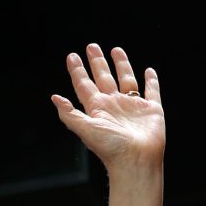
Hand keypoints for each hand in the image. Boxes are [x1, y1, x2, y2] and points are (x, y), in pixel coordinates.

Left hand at [50, 44, 164, 205]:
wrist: (136, 160)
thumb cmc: (111, 148)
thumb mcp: (86, 129)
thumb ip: (70, 114)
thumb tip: (54, 98)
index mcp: (97, 109)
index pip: (84, 85)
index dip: (77, 71)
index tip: (71, 56)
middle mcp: (113, 105)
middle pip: (103, 78)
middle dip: (97, 62)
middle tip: (91, 46)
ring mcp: (132, 106)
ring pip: (126, 79)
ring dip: (121, 65)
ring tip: (115, 50)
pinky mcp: (151, 109)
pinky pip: (151, 91)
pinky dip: (151, 81)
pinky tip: (148, 71)